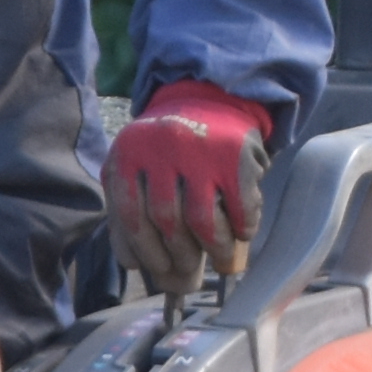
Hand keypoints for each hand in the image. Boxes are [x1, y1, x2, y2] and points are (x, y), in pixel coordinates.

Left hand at [104, 82, 270, 296]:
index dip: (144, 250)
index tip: (158, 269)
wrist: (210, 98)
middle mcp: (159, 149)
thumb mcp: (137, 167)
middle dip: (179, 255)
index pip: (130, 215)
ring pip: (203, 219)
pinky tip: (244, 234)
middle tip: (189, 272)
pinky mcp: (234, 153)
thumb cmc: (169, 148)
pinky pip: (240, 205)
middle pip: (166, 220)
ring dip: (215, 250)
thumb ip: (129, 209)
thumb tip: (135, 265)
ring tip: (223, 262)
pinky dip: (244, 227)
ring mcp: (198, 150)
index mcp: (127, 155)